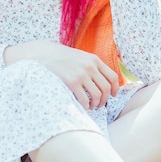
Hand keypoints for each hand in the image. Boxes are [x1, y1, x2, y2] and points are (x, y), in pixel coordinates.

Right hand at [4, 40, 118, 109]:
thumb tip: (105, 81)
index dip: (115, 89)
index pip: (113, 77)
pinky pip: (85, 99)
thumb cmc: (64, 59)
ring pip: (97, 95)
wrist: (45, 55)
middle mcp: (90, 67)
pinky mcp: (72, 82)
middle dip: (105, 100)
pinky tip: (84, 106)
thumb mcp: (82, 57)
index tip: (113, 96)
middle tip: (100, 105)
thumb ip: (93, 66)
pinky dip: (87, 106)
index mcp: (95, 60)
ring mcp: (81, 74)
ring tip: (92, 106)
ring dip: (96, 104)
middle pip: (106, 88)